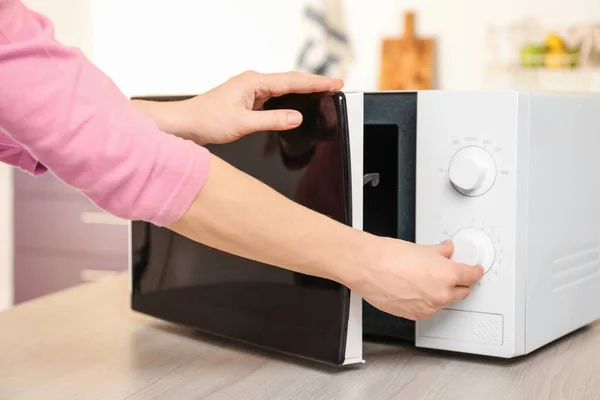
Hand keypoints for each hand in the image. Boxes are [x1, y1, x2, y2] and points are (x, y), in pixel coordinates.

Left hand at [134, 70, 343, 144]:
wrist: (184, 124)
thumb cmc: (206, 120)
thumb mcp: (243, 124)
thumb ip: (272, 120)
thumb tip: (296, 117)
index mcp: (254, 82)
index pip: (293, 81)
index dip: (316, 83)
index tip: (335, 83)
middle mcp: (253, 82)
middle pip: (290, 80)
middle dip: (314, 83)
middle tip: (335, 86)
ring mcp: (249, 89)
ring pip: (282, 87)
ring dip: (302, 89)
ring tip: (322, 92)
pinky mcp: (246, 98)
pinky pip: (273, 95)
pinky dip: (288, 97)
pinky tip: (295, 103)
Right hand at [347, 238, 483, 319]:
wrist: (368, 266)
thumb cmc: (389, 256)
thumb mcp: (422, 249)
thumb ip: (440, 253)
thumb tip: (447, 252)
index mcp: (447, 275)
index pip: (472, 276)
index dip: (474, 271)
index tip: (474, 269)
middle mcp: (441, 295)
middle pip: (463, 292)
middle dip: (459, 283)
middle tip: (449, 273)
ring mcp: (428, 307)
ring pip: (444, 302)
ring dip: (440, 293)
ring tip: (424, 280)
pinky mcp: (414, 315)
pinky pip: (428, 309)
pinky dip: (426, 302)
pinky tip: (414, 289)